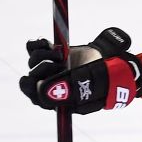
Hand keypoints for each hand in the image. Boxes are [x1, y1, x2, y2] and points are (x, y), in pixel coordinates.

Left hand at [19, 27, 141, 113]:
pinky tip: (45, 43)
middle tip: (59, 63)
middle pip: (33, 78)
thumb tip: (40, 90)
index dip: (30, 89)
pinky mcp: (55, 53)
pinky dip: (37, 45)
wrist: (113, 60)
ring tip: (60, 54)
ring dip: (43, 55)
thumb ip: (66, 90)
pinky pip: (35, 48)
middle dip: (42, 69)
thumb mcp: (89, 86)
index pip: (37, 97)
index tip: (27, 79)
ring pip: (34, 62)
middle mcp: (54, 84)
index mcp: (60, 98)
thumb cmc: (105, 78)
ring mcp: (54, 68)